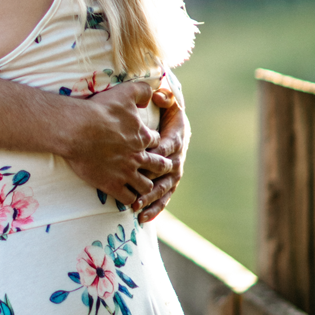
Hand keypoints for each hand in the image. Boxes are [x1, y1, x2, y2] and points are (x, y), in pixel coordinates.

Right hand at [59, 80, 169, 208]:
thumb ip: (143, 90)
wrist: (77, 129)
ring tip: (144, 186)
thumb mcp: (126, 91)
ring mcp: (126, 172)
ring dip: (146, 186)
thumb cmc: (100, 109)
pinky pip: (128, 198)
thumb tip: (152, 94)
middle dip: (160, 167)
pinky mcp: (112, 184)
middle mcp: (138, 156)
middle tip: (157, 168)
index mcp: (143, 137)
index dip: (154, 143)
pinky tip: (128, 197)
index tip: (150, 143)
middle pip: (159, 166)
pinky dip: (130, 199)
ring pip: (146, 186)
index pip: (157, 142)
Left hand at [134, 79, 189, 222]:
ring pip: (164, 189)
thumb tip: (160, 95)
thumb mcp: (167, 100)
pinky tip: (142, 218)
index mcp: (176, 138)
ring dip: (151, 200)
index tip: (145, 156)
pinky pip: (162, 198)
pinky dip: (154, 208)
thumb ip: (165, 97)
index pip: (168, 146)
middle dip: (152, 183)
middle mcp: (177, 158)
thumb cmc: (167, 112)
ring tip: (137, 209)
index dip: (158, 151)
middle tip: (138, 190)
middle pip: (166, 173)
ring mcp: (173, 173)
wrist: (173, 124)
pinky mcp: (167, 182)